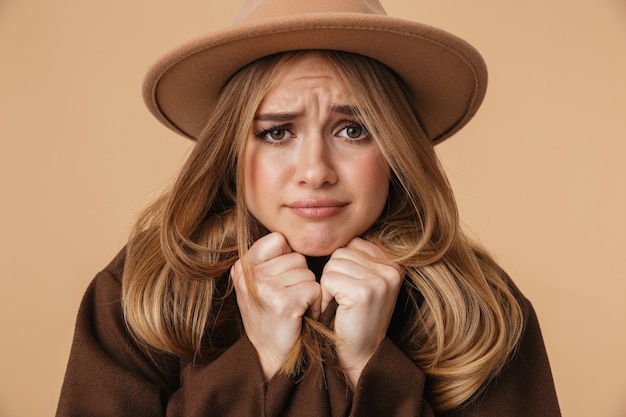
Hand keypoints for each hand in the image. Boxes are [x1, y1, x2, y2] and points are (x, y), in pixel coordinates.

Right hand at [230, 232, 320, 378]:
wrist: (269, 356)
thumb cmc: (270, 317)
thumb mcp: (258, 284)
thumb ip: (269, 260)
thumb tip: (293, 235)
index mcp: (242, 266)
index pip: (279, 239)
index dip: (288, 258)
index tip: (283, 280)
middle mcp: (249, 274)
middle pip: (296, 257)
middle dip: (300, 278)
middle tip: (289, 299)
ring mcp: (265, 288)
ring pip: (307, 273)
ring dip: (308, 291)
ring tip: (295, 308)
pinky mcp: (283, 302)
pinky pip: (314, 288)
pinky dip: (315, 303)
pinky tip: (303, 315)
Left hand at [320, 237, 402, 386]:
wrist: (362, 354)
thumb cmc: (356, 317)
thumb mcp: (366, 282)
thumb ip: (360, 258)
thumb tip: (335, 227)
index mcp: (395, 262)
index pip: (353, 243)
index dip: (343, 267)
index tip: (351, 290)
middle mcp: (393, 268)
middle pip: (342, 252)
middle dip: (334, 275)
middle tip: (345, 300)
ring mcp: (380, 279)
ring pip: (333, 264)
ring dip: (329, 286)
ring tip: (342, 305)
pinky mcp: (364, 291)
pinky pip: (328, 278)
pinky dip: (326, 295)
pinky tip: (338, 310)